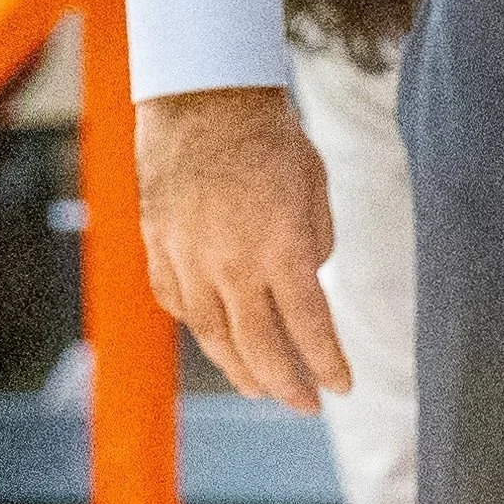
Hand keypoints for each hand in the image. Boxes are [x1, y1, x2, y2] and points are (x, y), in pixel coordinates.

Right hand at [135, 86, 351, 408]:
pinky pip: (178, 304)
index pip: (310, 327)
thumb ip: (314, 240)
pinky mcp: (160, 248)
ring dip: (240, 370)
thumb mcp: (313, 182)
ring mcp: (190, 261)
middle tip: (305, 405)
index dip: (328, 363)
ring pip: (214, 337)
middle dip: (287, 384)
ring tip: (259, 388)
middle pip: (261, 348)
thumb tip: (306, 279)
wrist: (202, 97)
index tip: (342, 388)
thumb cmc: (268, 134)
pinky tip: (215, 338)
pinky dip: (199, 327)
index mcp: (281, 248)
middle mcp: (233, 266)